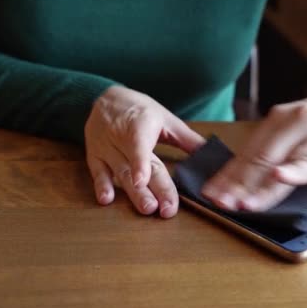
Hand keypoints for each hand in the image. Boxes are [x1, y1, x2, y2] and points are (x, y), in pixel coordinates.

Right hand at [85, 86, 204, 217]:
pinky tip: (106, 200)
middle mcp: (120, 137)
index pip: (139, 147)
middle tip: (162, 209)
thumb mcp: (166, 119)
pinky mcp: (95, 156)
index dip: (141, 164)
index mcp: (139, 126)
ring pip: (119, 173)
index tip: (144, 180)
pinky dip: (101, 186)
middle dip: (149, 190)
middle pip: (135, 167)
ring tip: (146, 208)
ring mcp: (106, 148)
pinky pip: (97, 172)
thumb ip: (188, 139)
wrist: (105, 98)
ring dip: (132, 194)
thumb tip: (211, 154)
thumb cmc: (139, 109)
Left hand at [202, 89, 306, 210]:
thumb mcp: (295, 128)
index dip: (227, 175)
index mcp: (277, 120)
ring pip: (280, 164)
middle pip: (257, 159)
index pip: (246, 153)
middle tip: (217, 203)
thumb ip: (273, 148)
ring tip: (239, 203)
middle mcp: (290, 124)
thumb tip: (242, 177)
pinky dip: (295, 171)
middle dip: (235, 185)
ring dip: (258, 187)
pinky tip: (280, 178)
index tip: (209, 192)